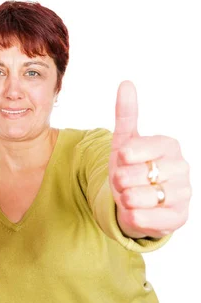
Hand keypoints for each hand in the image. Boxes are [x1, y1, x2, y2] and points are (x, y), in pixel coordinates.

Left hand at [109, 81, 190, 237]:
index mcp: (169, 145)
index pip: (135, 149)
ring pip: (138, 198)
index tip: (123, 159)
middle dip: (120, 181)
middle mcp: (181, 168)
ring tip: (129, 196)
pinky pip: (147, 219)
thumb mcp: (124, 141)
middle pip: (134, 176)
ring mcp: (183, 193)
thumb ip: (126, 114)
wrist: (135, 201)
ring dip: (124, 199)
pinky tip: (133, 211)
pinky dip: (132, 217)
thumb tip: (126, 84)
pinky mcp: (178, 217)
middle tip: (124, 182)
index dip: (122, 158)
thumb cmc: (130, 168)